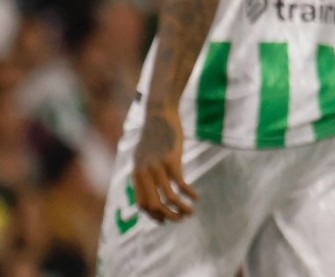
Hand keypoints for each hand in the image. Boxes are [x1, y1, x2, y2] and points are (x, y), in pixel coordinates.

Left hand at [131, 108, 198, 222]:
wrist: (158, 115)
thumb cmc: (154, 134)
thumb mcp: (144, 155)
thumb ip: (145, 171)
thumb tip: (150, 184)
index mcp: (137, 174)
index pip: (142, 204)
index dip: (153, 215)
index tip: (165, 220)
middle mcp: (144, 174)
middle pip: (154, 205)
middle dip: (168, 216)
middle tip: (181, 219)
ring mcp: (157, 168)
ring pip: (169, 197)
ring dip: (180, 209)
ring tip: (191, 212)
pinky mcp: (171, 160)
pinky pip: (181, 183)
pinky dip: (189, 193)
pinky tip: (196, 196)